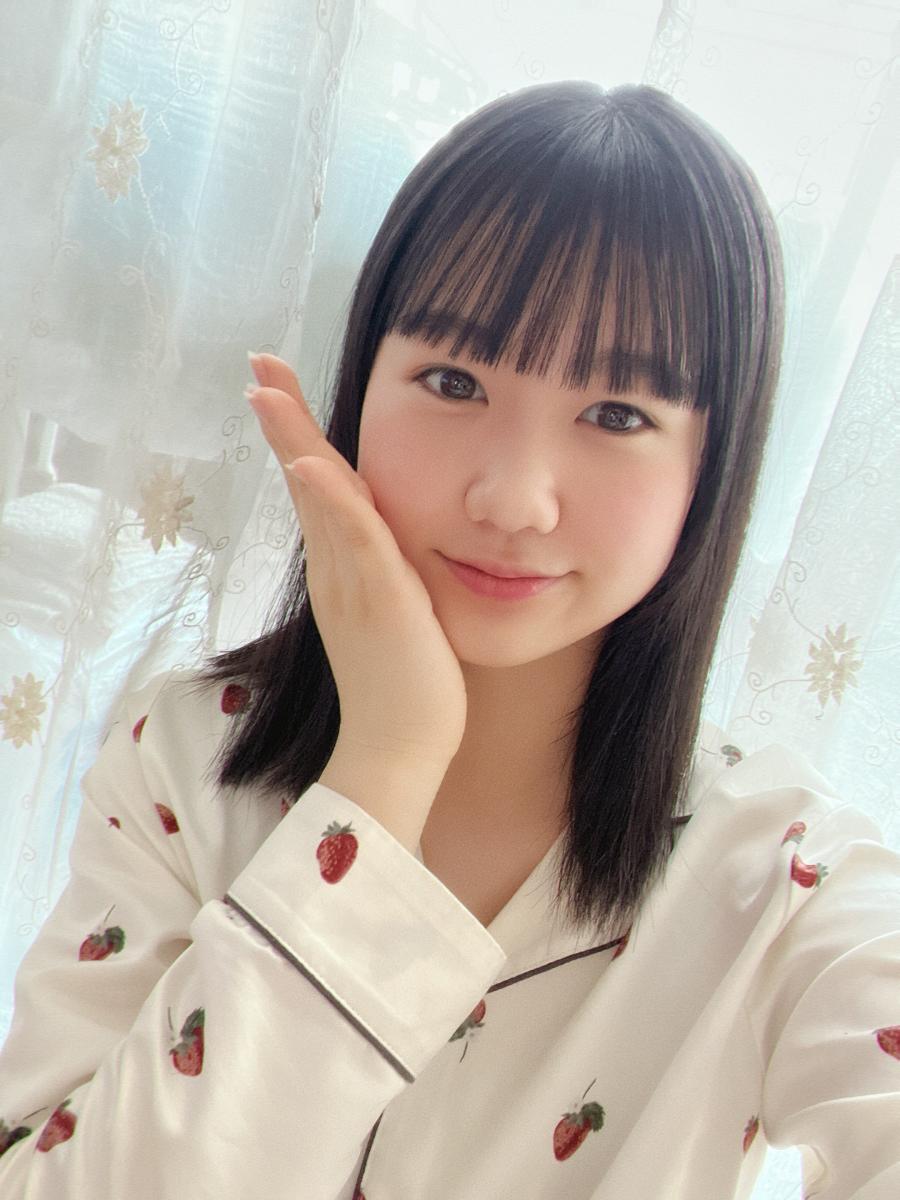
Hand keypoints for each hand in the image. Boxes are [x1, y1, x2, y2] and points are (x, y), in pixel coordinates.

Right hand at [246, 353, 467, 772]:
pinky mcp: (381, 603)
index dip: (299, 438)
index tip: (278, 390)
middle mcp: (336, 570)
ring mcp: (353, 585)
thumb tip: (390, 544)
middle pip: (306, 480)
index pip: (319, 490)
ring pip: (322, 499)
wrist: (398, 753)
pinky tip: (313, 463)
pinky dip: (333, 501)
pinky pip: (357, 542)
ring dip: (295, 440)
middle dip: (284, 420)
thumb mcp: (393, 615)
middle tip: (260, 366)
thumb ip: (384, 574)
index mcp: (342, 570)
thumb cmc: (405, 688)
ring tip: (267, 390)